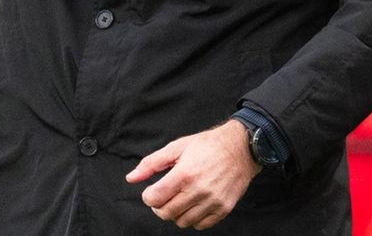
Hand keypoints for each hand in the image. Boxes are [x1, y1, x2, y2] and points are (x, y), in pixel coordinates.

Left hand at [125, 119, 260, 229]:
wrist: (240, 148)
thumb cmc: (206, 146)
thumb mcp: (176, 148)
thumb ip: (151, 164)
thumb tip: (131, 178)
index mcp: (184, 174)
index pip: (155, 198)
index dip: (148, 196)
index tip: (152, 191)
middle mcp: (199, 190)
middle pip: (166, 213)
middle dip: (159, 206)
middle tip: (163, 196)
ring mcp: (213, 201)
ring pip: (182, 222)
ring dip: (176, 213)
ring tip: (179, 199)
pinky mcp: (224, 209)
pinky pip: (201, 225)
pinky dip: (193, 219)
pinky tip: (193, 205)